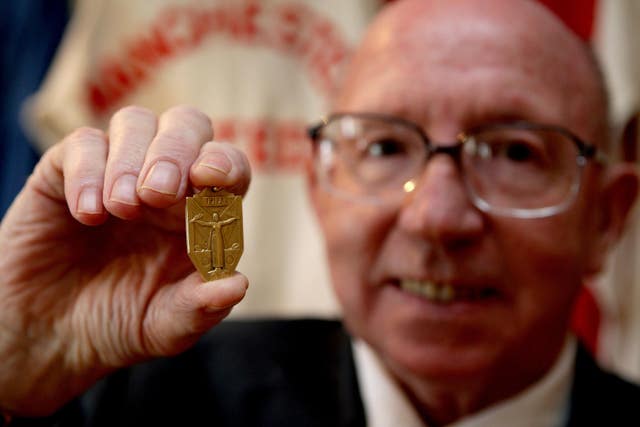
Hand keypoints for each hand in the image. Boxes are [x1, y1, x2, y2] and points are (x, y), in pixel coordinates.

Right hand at [0, 106, 250, 415]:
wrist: (50, 335)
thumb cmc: (118, 322)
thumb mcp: (165, 327)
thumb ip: (200, 308)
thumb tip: (237, 284)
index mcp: (201, 213)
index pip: (228, 167)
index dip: (224, 163)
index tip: (209, 178)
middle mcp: (167, 184)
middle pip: (187, 125)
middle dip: (176, 150)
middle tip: (158, 193)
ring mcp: (118, 172)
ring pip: (136, 122)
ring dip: (132, 159)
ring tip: (122, 209)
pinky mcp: (68, 173)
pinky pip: (83, 144)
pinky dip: (88, 172)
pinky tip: (88, 214)